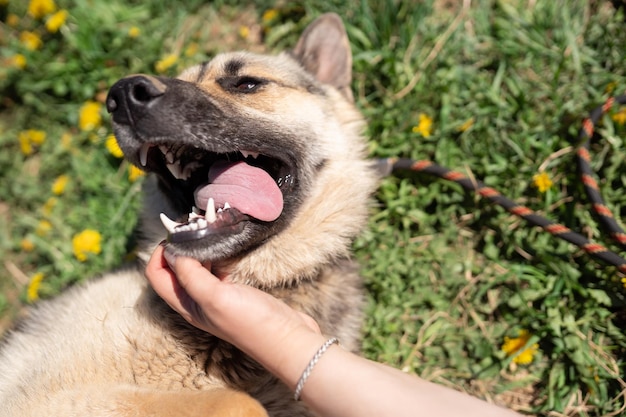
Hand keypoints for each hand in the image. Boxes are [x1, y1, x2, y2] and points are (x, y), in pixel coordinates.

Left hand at [144, 244, 321, 370]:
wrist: (287, 338)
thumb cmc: (250, 321)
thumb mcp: (214, 297)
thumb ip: (190, 275)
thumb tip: (171, 252)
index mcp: (186, 305)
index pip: (157, 275)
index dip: (160, 253)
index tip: (177, 234)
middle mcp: (196, 301)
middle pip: (174, 270)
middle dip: (178, 246)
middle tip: (193, 225)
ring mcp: (216, 297)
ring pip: (196, 268)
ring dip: (197, 249)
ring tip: (207, 230)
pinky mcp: (234, 292)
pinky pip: (216, 269)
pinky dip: (216, 255)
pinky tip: (225, 245)